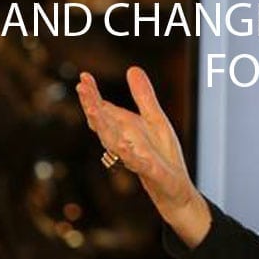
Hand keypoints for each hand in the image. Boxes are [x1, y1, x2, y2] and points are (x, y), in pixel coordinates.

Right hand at [75, 67, 209, 247]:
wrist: (175, 190)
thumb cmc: (163, 156)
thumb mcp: (155, 120)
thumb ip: (143, 97)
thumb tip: (131, 68)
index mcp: (124, 131)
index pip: (104, 112)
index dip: (93, 96)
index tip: (83, 77)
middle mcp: (123, 144)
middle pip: (103, 124)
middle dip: (92, 107)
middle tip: (82, 88)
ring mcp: (135, 159)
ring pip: (114, 143)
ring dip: (104, 127)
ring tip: (94, 110)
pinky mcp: (150, 172)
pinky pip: (137, 162)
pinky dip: (130, 155)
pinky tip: (123, 145)